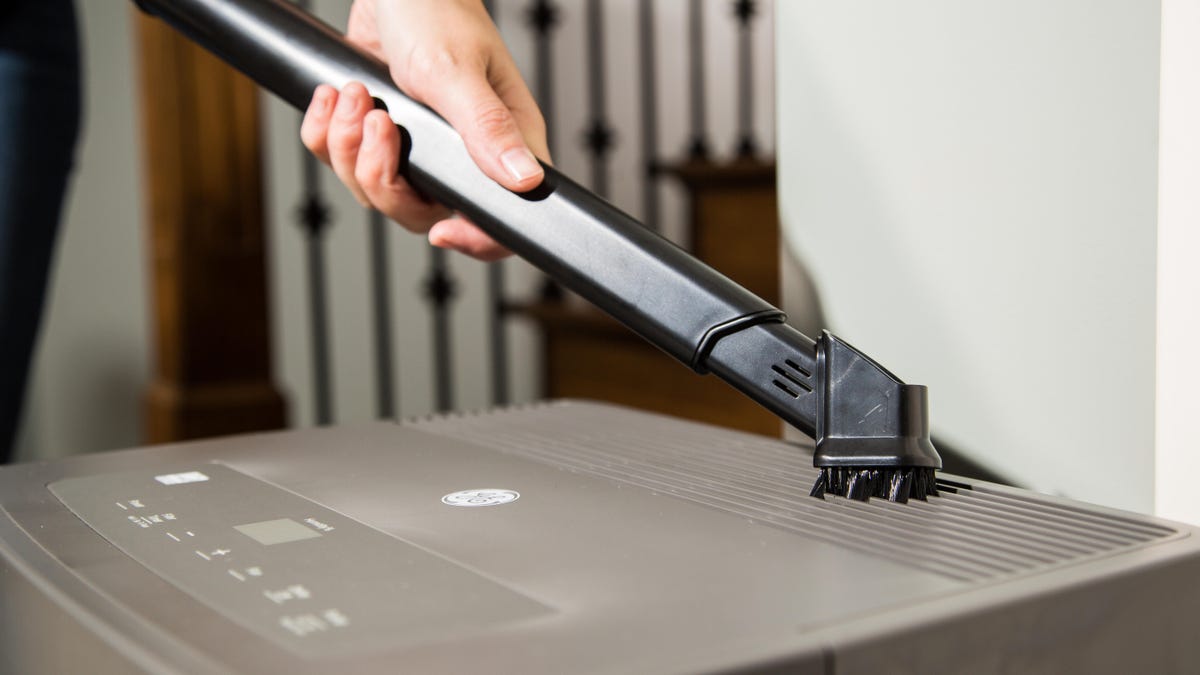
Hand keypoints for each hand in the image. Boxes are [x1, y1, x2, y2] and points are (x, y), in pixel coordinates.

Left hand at [300, 0, 549, 260]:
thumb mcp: (457, 73)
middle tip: (377, 123)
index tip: (440, 230)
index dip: (473, 239)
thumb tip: (525, 181)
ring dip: (347, 145)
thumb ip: (487, 129)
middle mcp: (460, 156)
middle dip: (381, 175)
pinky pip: (341, 161)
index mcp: (500, 146)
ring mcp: (416, 148)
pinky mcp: (376, 133)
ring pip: (372, 188)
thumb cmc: (437, 12)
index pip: (498, 220)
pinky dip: (326, 132)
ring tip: (354, 94)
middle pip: (416, 213)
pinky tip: (336, 94)